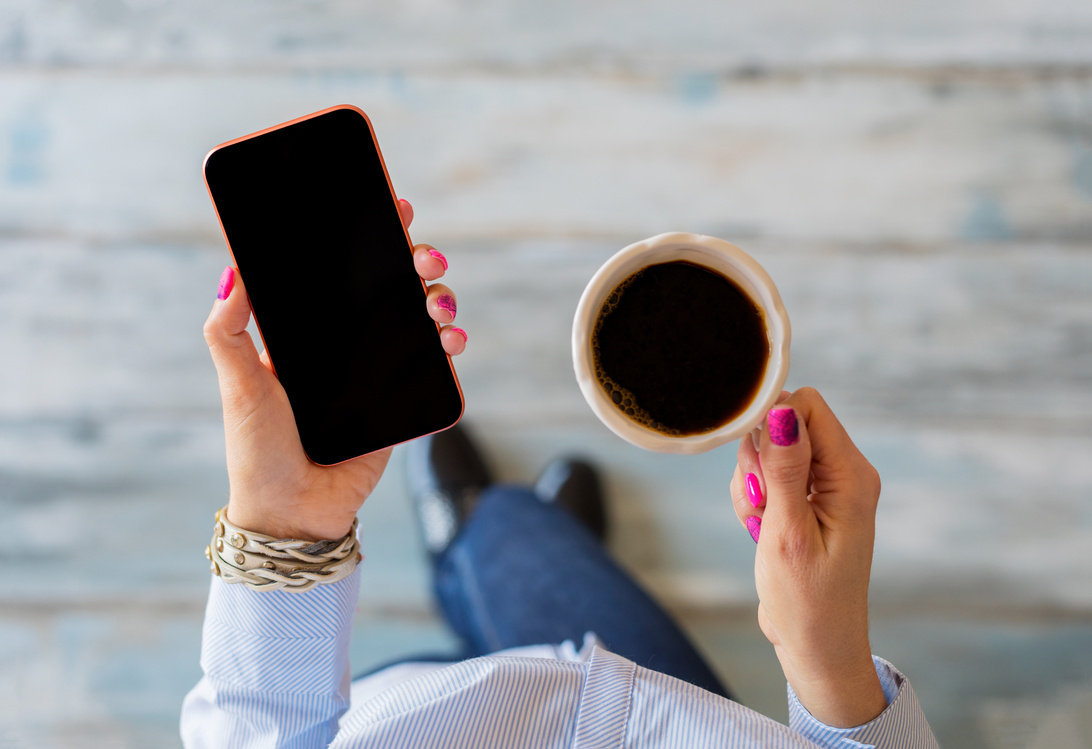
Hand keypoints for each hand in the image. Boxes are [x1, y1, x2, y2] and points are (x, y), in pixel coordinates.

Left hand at [202, 199, 466, 540]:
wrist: (294, 513)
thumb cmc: (258, 450)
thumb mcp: (238, 384)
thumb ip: (228, 331)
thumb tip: (232, 272)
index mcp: (309, 333)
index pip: (343, 273)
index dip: (370, 239)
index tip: (392, 210)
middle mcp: (347, 346)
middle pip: (391, 289)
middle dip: (415, 263)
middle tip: (424, 257)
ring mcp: (378, 373)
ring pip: (420, 321)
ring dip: (439, 301)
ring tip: (439, 305)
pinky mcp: (403, 403)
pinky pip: (434, 366)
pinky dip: (450, 346)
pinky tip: (451, 341)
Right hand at [730, 387, 886, 726]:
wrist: (816, 646)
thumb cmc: (807, 601)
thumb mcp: (788, 534)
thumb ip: (784, 469)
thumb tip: (780, 411)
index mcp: (852, 476)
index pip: (806, 406)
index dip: (770, 425)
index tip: (757, 471)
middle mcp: (845, 473)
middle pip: (785, 423)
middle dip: (759, 460)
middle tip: (761, 506)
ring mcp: (827, 486)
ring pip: (771, 449)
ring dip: (753, 482)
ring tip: (762, 525)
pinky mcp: (809, 499)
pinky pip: (771, 474)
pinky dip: (755, 497)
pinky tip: (761, 529)